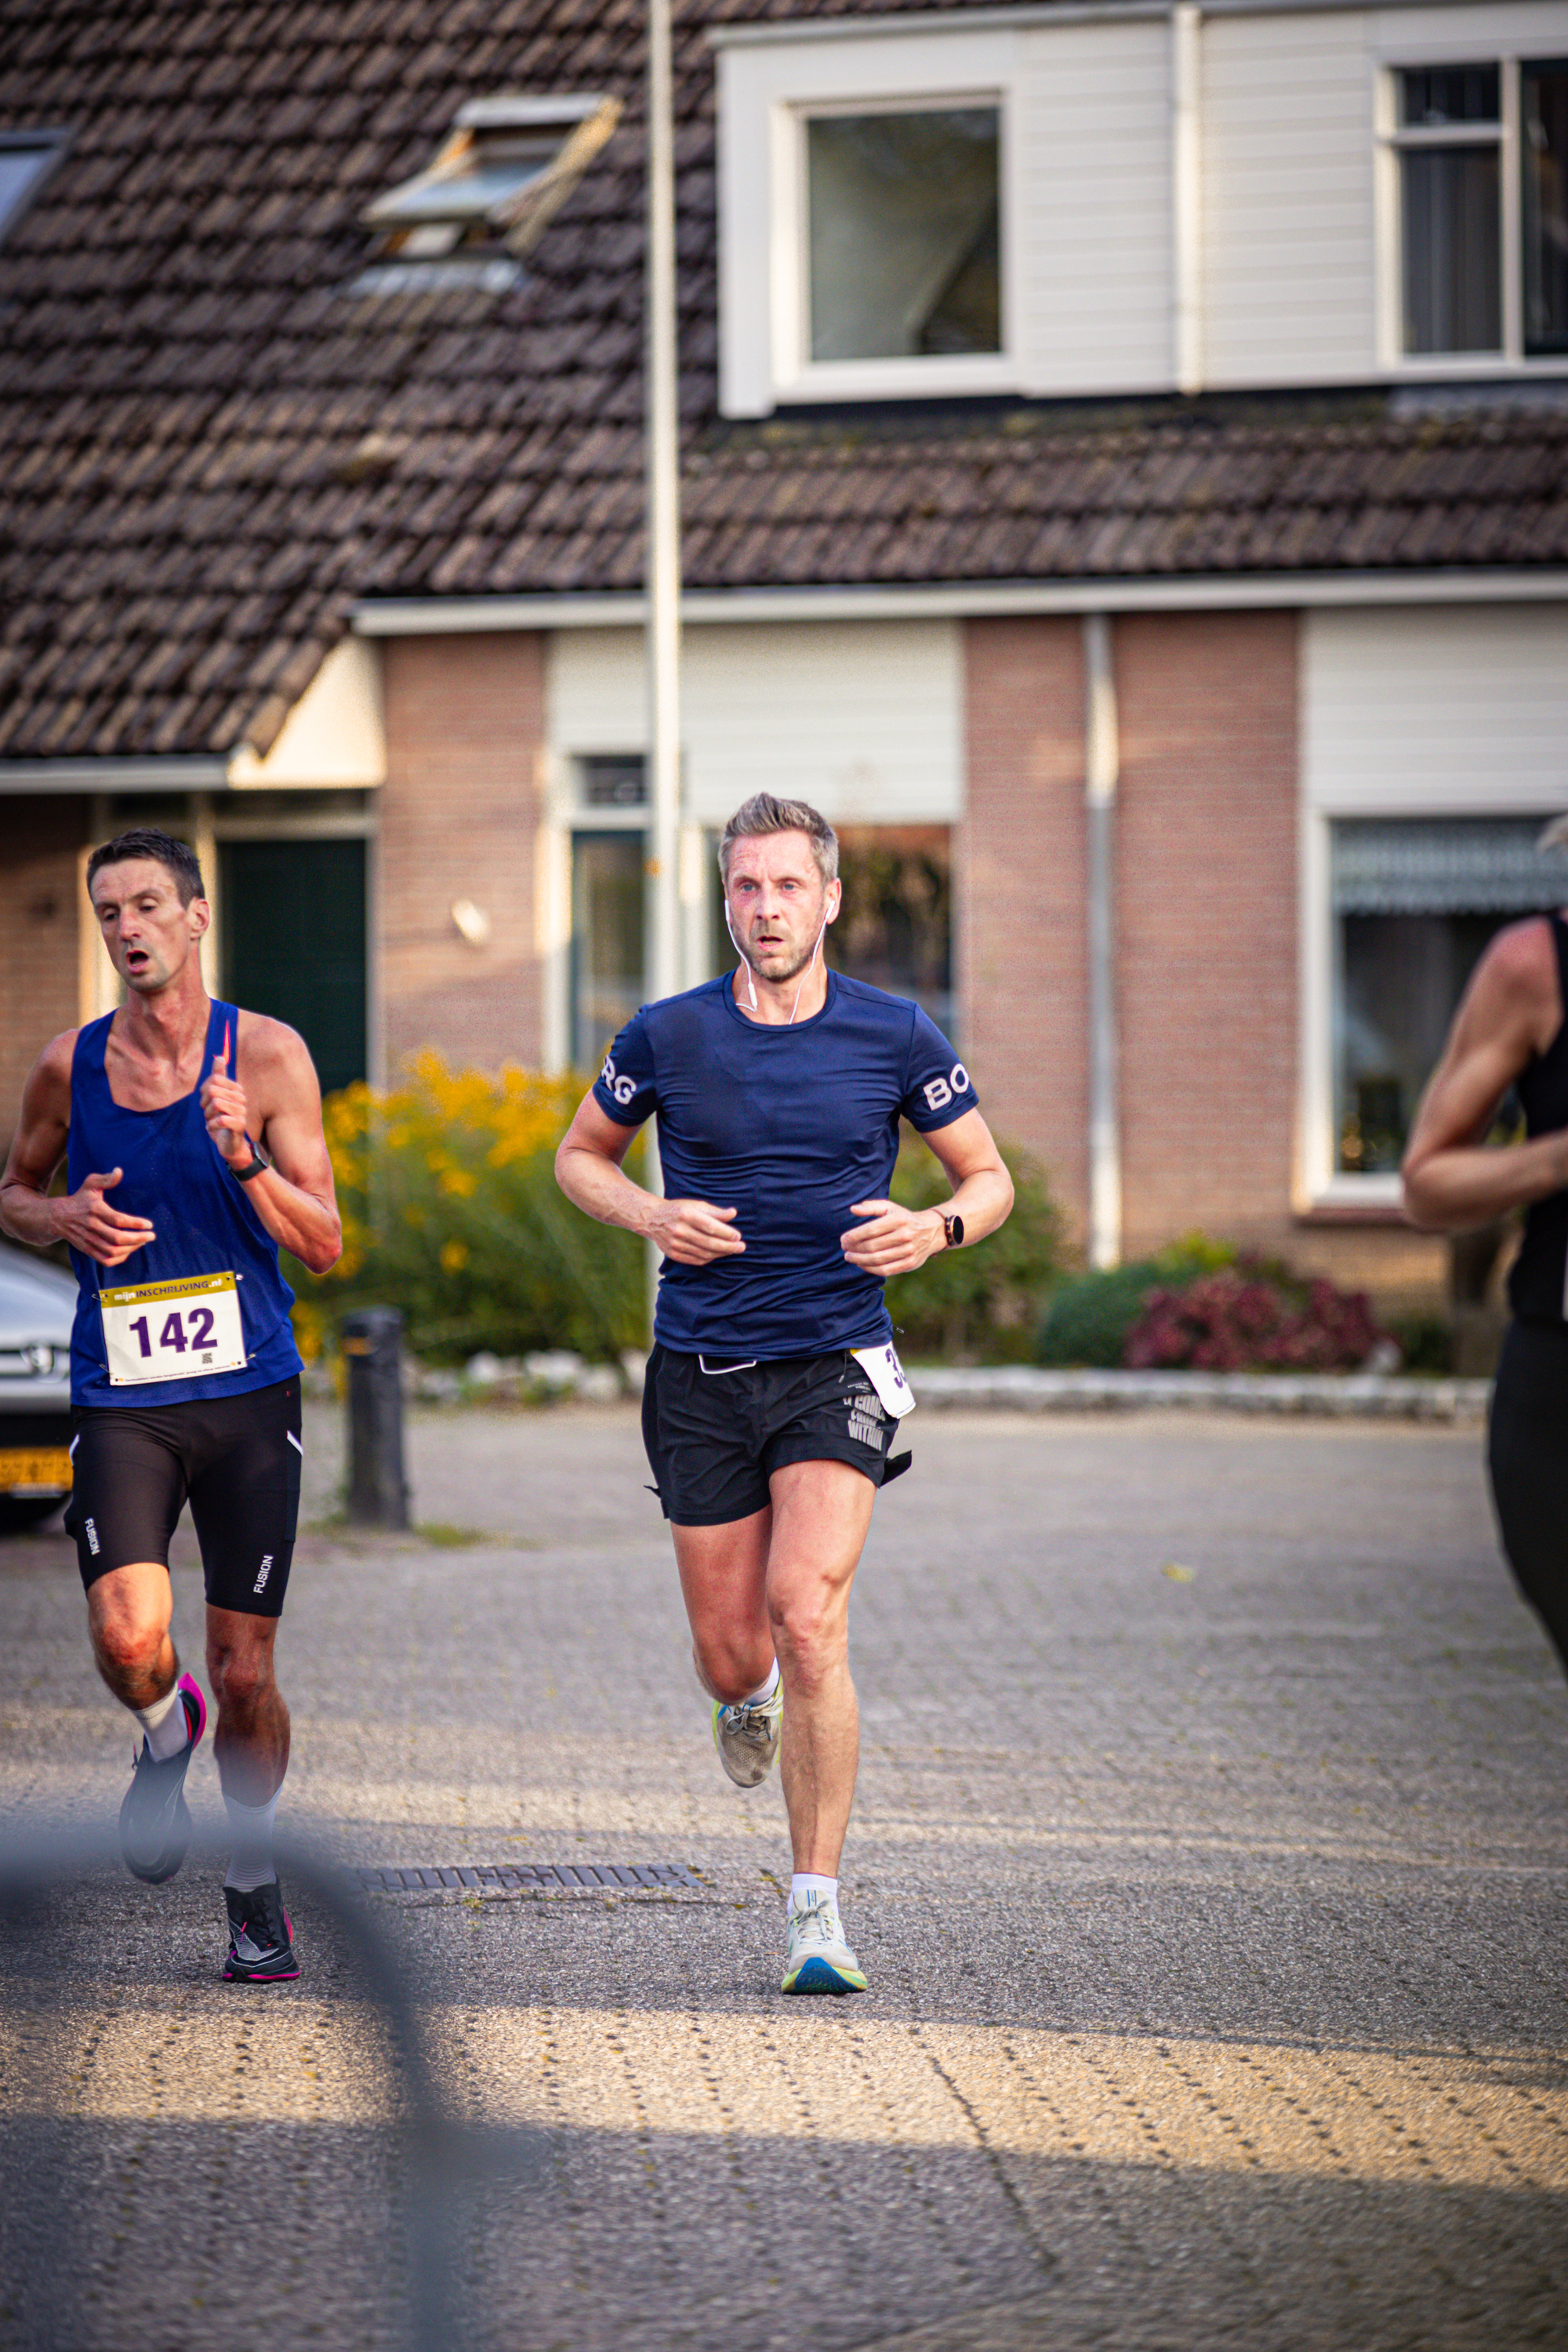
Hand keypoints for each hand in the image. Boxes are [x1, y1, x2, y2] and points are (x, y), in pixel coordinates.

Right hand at [57, 1168, 155, 1267]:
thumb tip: (119, 1171)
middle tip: (151, 1236)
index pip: (118, 1220)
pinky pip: (104, 1259)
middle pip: (117, 1238)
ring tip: (142, 1242)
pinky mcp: (86, 1249)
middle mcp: (91, 1226)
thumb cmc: (80, 1198)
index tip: (149, 1224)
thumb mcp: (90, 1184)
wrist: (57, 1216)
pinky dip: (119, 1258)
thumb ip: (106, 1179)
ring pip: (112, 1251)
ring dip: (131, 1249)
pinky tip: (128, 1251)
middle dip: (138, 1239)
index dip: (135, 1224)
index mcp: (95, 1210)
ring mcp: (88, 1240)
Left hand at [200, 1047, 251, 1165]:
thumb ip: (218, 1077)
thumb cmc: (222, 1120)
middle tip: (208, 1114)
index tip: (206, 1102)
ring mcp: (241, 1111)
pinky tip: (212, 1129)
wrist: (230, 1145)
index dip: (204, 1091)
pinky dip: (211, 1125)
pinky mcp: (240, 1125)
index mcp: (235, 1090)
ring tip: (210, 1122)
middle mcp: (241, 1098)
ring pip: (216, 1103)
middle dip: (204, 1104)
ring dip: (207, 1115)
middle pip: (213, 1090)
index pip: (214, 1079)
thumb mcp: (216, 1098)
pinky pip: (221, 1119)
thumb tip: (219, 1056)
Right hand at [650, 1199, 745, 1266]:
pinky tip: (717, 1254)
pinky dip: (709, 1258)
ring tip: (732, 1250)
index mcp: (686, 1215)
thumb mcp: (696, 1205)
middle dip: (728, 1246)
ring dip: (720, 1253)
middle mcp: (679, 1230)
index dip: (726, 1233)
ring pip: (704, 1253)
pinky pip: (696, 1260)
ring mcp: (675, 1244)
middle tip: (741, 1247)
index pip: (711, 1227)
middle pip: (709, 1243)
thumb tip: (733, 1213)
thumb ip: (715, 1212)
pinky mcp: (673, 1254)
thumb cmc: (679, 1210)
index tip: (738, 1235)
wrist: (652, 1219)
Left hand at [840, 1199, 944, 1275]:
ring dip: (859, 1260)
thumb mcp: (890, 1208)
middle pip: (872, 1246)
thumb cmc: (904, 1218)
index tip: (843, 1239)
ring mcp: (909, 1251)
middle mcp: (905, 1235)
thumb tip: (852, 1209)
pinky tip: (861, 1264)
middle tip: (845, 1249)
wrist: (933, 1231)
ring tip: (849, 1257)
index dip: (854, 1236)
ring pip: (877, 1260)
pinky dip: (870, 1269)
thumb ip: (871, 1207)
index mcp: (898, 1219)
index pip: (871, 1230)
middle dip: (854, 1249)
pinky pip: (886, 1270)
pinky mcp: (910, 1263)